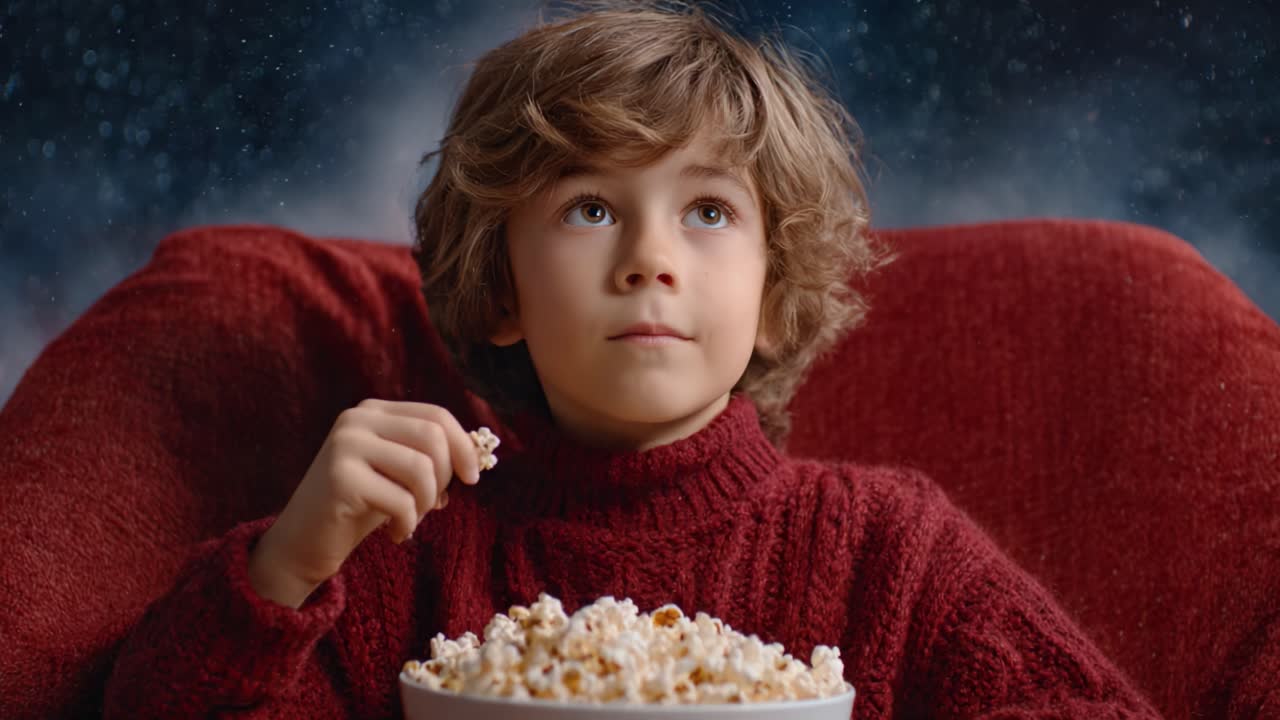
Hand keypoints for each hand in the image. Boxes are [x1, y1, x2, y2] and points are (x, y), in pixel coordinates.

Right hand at [247, 399, 496, 607]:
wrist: (303, 544)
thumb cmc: (360, 509)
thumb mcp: (398, 475)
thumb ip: (430, 458)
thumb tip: (475, 457)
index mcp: (373, 411)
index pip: (436, 415)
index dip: (463, 446)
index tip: (472, 478)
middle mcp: (357, 420)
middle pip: (433, 437)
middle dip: (445, 477)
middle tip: (433, 505)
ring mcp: (345, 446)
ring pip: (422, 469)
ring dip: (426, 503)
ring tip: (410, 519)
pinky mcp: (341, 478)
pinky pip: (402, 501)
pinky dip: (409, 524)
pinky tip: (396, 534)